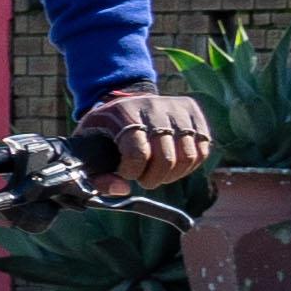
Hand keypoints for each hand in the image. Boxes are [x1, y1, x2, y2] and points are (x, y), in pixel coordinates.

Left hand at [78, 89, 210, 195]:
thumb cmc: (106, 131)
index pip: (138, 153)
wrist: (127, 101)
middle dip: (153, 178)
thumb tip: (122, 190)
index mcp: (124, 113)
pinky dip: (187, 166)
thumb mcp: (89, 149)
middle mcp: (154, 106)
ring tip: (157, 172)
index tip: (125, 171)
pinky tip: (172, 164)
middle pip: (166, 158)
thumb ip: (97, 176)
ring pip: (187, 156)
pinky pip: (202, 150)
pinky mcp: (194, 112)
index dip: (132, 172)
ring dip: (171, 174)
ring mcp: (177, 108)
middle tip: (143, 177)